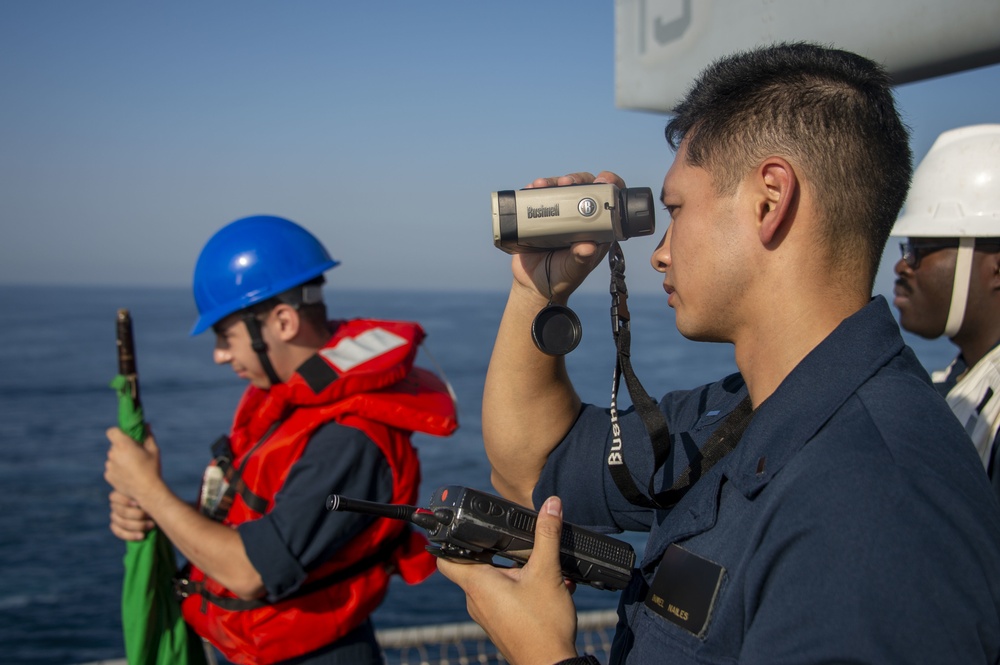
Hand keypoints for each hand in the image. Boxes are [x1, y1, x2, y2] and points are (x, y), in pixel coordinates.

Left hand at [104, 426, 162, 506]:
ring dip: (120, 459)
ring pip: (113, 457)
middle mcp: (113, 454)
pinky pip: (111, 468)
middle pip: (114, 445)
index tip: (125, 436)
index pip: (112, 432)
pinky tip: (129, 474)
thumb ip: (148, 436)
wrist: (147, 491)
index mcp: (124, 445)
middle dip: (122, 447)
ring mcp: (109, 466)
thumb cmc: (152, 469)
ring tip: (133, 466)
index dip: (117, 432)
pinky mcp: (108, 476)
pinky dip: (118, 469)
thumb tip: (146, 425)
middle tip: (134, 453)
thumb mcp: (154, 450)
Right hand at [108, 490, 155, 540]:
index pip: (114, 497)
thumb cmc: (155, 496)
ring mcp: (115, 516)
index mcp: (122, 492)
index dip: (125, 501)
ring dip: (137, 525)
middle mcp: (116, 504)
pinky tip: (142, 536)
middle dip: (137, 515)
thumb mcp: (152, 490)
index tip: (139, 504)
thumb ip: (148, 487)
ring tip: (152, 525)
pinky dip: (129, 535)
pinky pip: (118, 532)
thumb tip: (148, 481)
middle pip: (120, 512)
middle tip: (151, 516)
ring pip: (120, 522)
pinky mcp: (117, 526)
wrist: (157, 511)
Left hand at [438, 496, 578, 664]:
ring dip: (513, 569)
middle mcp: (475, 600)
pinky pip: (503, 597)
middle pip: (474, 564)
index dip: (448, 537)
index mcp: (477, 584)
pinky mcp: (500, 623)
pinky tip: (545, 585)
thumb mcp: (547, 572)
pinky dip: (519, 586)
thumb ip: (547, 535)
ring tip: (536, 564)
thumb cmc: (543, 626)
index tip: (463, 524)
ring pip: (493, 581)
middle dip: (495, 549)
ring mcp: (487, 614)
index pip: (446, 555)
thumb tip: (551, 505)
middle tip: (512, 539)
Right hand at [512, 171, 626, 304]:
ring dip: (553, 181)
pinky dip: (535, 189)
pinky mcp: (540, 215)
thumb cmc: (560, 278)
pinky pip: (540, 197)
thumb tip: (588, 246)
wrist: (533, 284)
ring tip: (542, 184)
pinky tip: (531, 188)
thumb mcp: (574, 270)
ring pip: (561, 188)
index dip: (609, 185)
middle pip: (584, 187)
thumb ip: (581, 259)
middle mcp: (579, 218)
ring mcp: (559, 214)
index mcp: (596, 228)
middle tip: (567, 181)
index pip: (609, 201)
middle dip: (577, 179)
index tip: (602, 180)